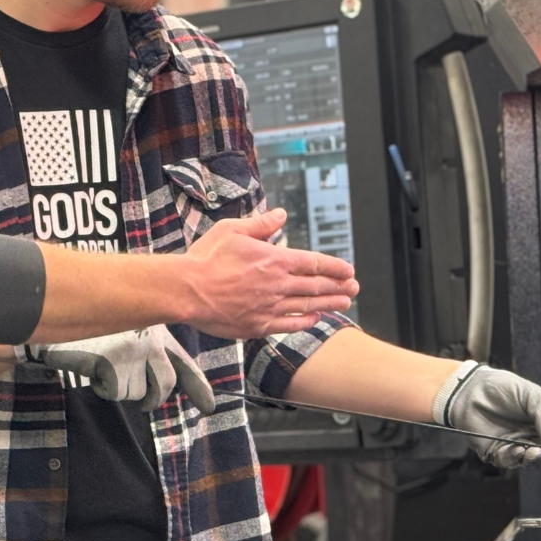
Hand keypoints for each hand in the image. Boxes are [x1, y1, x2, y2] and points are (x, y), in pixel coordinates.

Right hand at [28, 326, 215, 414]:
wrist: (66, 310)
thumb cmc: (97, 324)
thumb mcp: (131, 333)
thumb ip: (153, 356)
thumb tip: (171, 385)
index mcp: (158, 334)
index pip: (185, 364)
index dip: (199, 388)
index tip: (209, 407)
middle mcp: (151, 341)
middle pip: (164, 387)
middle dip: (150, 397)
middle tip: (130, 389)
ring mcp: (133, 350)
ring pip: (134, 393)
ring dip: (117, 386)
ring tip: (103, 362)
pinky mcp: (113, 360)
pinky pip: (114, 391)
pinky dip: (101, 386)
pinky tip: (93, 365)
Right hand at [184, 208, 358, 337]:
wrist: (185, 290)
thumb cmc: (205, 258)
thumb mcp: (232, 230)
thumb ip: (261, 224)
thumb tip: (282, 214)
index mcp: (273, 260)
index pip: (313, 263)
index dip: (334, 267)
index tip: (349, 270)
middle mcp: (276, 285)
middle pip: (316, 286)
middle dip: (339, 286)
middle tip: (355, 287)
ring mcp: (268, 307)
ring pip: (307, 306)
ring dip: (329, 304)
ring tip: (345, 303)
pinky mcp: (257, 326)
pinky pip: (289, 325)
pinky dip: (305, 321)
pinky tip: (315, 318)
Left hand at [434, 362, 540, 471]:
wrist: (470, 388)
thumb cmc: (502, 387)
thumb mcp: (532, 395)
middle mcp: (535, 438)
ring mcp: (517, 447)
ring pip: (533, 463)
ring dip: (537, 460)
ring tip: (536, 451)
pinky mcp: (498, 452)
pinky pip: (510, 462)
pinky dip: (516, 459)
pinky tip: (518, 450)